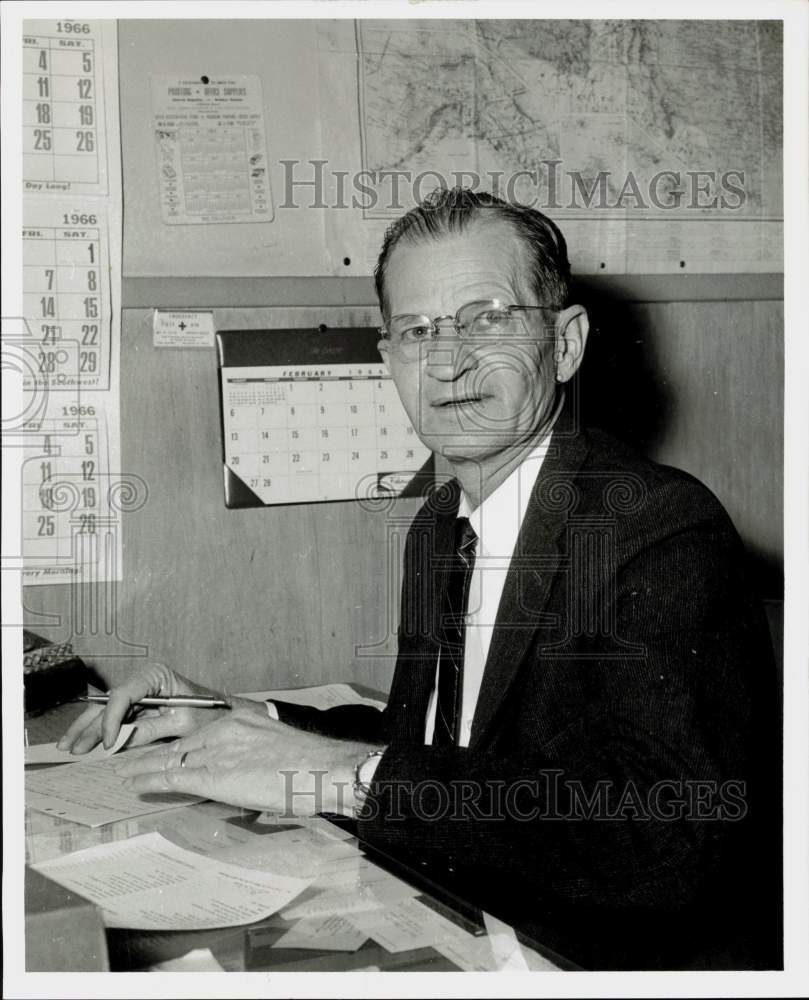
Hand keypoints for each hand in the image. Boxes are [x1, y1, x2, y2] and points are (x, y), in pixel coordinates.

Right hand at [56, 662, 264, 753]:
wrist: (224, 713)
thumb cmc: (210, 713)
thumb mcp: (182, 722)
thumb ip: (151, 729)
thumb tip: (120, 742)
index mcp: (156, 676)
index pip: (124, 695)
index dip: (112, 720)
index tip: (108, 743)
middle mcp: (144, 680)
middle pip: (109, 704)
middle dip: (91, 726)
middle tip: (73, 747)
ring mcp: (139, 693)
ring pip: (107, 711)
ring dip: (88, 729)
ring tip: (68, 746)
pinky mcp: (139, 706)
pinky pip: (115, 718)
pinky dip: (99, 731)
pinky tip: (82, 741)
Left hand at [113, 713, 375, 816]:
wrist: (321, 769)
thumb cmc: (309, 765)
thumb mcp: (275, 746)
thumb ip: (254, 754)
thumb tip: (247, 774)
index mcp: (240, 720)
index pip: (199, 733)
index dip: (178, 745)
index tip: (164, 751)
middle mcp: (224, 730)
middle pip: (179, 743)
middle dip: (152, 752)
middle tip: (129, 758)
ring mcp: (218, 752)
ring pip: (170, 759)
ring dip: (144, 767)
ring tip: (123, 774)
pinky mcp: (214, 775)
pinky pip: (174, 777)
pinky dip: (151, 781)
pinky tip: (135, 785)